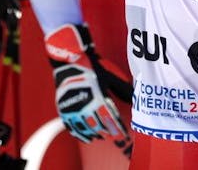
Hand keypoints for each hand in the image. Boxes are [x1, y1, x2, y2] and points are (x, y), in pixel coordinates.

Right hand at [45, 23, 132, 155]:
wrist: (69, 60)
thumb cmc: (92, 67)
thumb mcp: (109, 76)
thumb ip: (121, 89)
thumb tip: (134, 98)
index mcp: (98, 97)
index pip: (110, 119)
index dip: (118, 129)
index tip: (124, 135)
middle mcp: (85, 105)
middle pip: (99, 126)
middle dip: (109, 132)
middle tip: (116, 137)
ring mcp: (73, 109)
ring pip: (86, 129)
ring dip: (95, 134)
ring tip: (103, 137)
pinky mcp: (63, 109)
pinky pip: (72, 127)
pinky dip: (80, 134)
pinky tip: (87, 138)